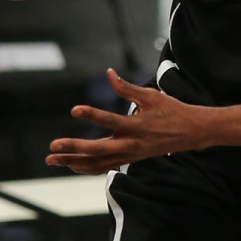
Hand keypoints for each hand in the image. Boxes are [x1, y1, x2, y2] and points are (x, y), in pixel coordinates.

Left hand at [46, 68, 208, 173]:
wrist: (189, 133)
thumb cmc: (170, 110)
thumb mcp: (150, 95)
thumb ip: (126, 87)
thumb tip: (108, 73)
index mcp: (138, 125)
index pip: (111, 121)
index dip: (92, 114)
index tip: (74, 109)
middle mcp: (131, 144)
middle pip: (98, 150)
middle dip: (74, 148)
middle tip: (53, 145)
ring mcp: (129, 155)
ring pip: (97, 163)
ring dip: (73, 161)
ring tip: (52, 158)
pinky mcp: (129, 160)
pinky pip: (103, 167)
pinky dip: (85, 166)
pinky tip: (71, 163)